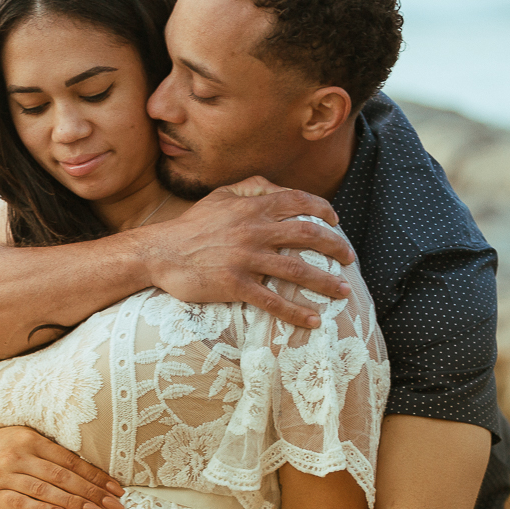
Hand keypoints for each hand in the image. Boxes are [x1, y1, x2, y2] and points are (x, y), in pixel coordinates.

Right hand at [0, 427, 123, 508]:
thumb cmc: (3, 448)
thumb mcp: (25, 439)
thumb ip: (51, 450)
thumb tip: (89, 467)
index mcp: (31, 439)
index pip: (70, 460)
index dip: (95, 475)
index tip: (116, 489)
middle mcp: (19, 456)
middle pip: (62, 476)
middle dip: (91, 492)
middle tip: (114, 506)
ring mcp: (5, 475)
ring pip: (45, 490)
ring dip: (74, 503)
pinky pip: (23, 504)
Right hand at [144, 177, 354, 328]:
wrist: (160, 252)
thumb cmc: (191, 226)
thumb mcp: (220, 195)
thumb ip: (251, 186)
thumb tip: (278, 187)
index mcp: (252, 206)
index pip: (298, 202)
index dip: (323, 210)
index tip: (336, 222)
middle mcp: (254, 230)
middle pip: (308, 235)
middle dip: (335, 247)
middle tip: (349, 259)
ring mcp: (246, 258)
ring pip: (297, 270)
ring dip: (325, 282)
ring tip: (343, 292)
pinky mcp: (235, 284)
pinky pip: (273, 300)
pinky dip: (296, 312)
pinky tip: (313, 321)